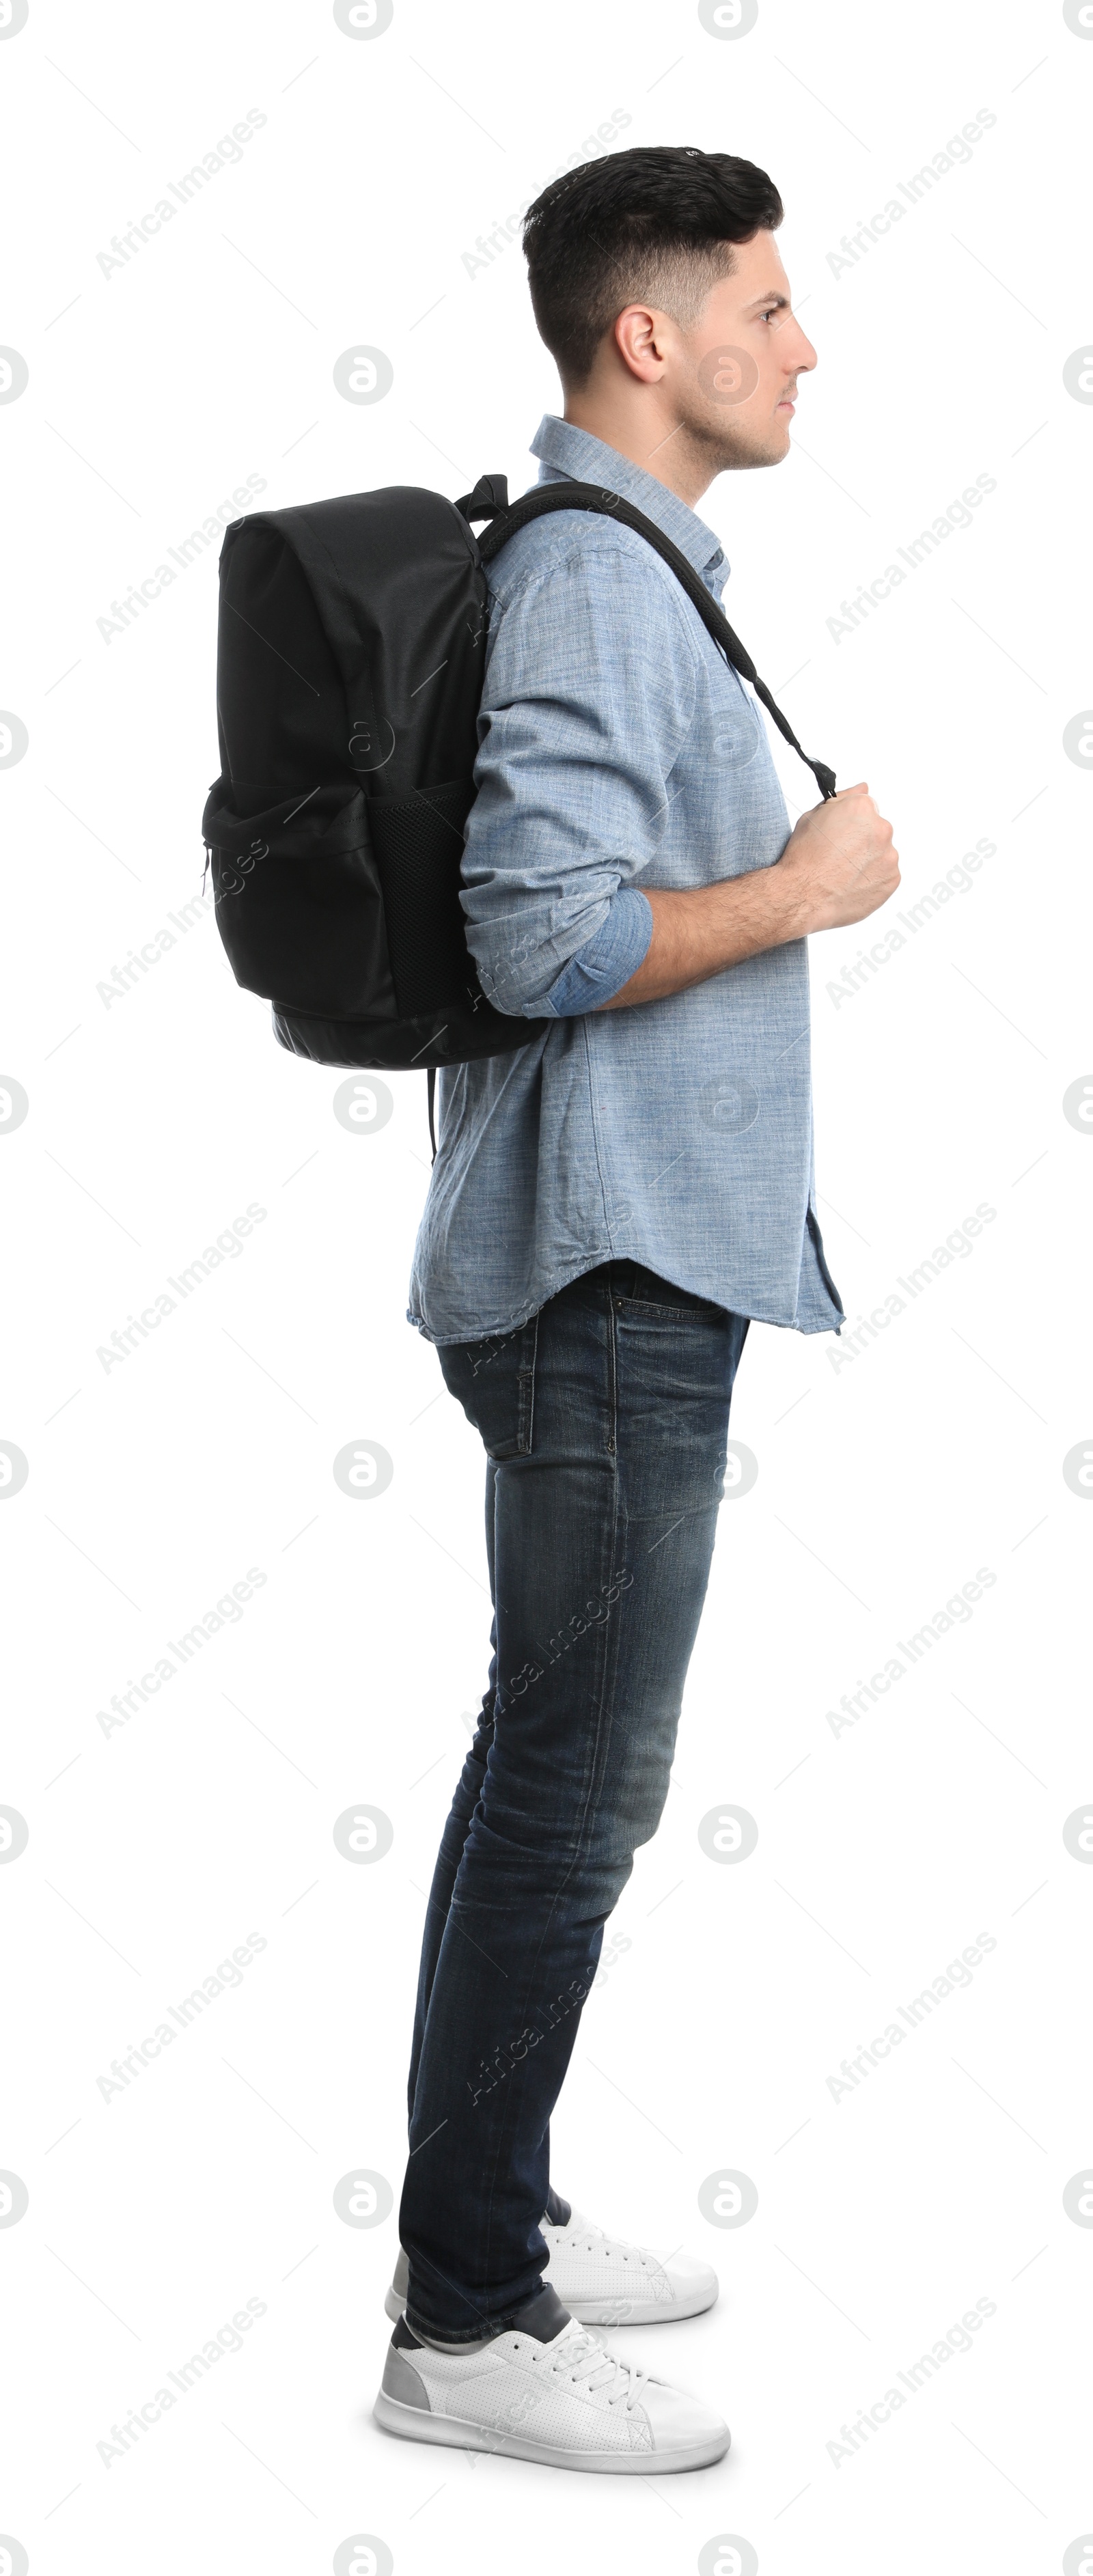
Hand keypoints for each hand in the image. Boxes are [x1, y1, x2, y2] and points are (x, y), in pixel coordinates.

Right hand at [775, 782, 899, 934]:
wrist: (804, 895)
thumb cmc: (804, 858)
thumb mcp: (813, 817)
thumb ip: (842, 800)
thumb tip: (863, 787)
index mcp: (862, 808)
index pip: (866, 806)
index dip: (850, 821)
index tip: (841, 834)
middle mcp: (881, 828)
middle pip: (876, 829)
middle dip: (862, 840)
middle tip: (839, 856)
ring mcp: (889, 855)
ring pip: (882, 852)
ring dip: (868, 859)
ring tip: (844, 872)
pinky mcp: (892, 879)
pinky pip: (886, 874)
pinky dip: (872, 878)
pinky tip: (852, 883)